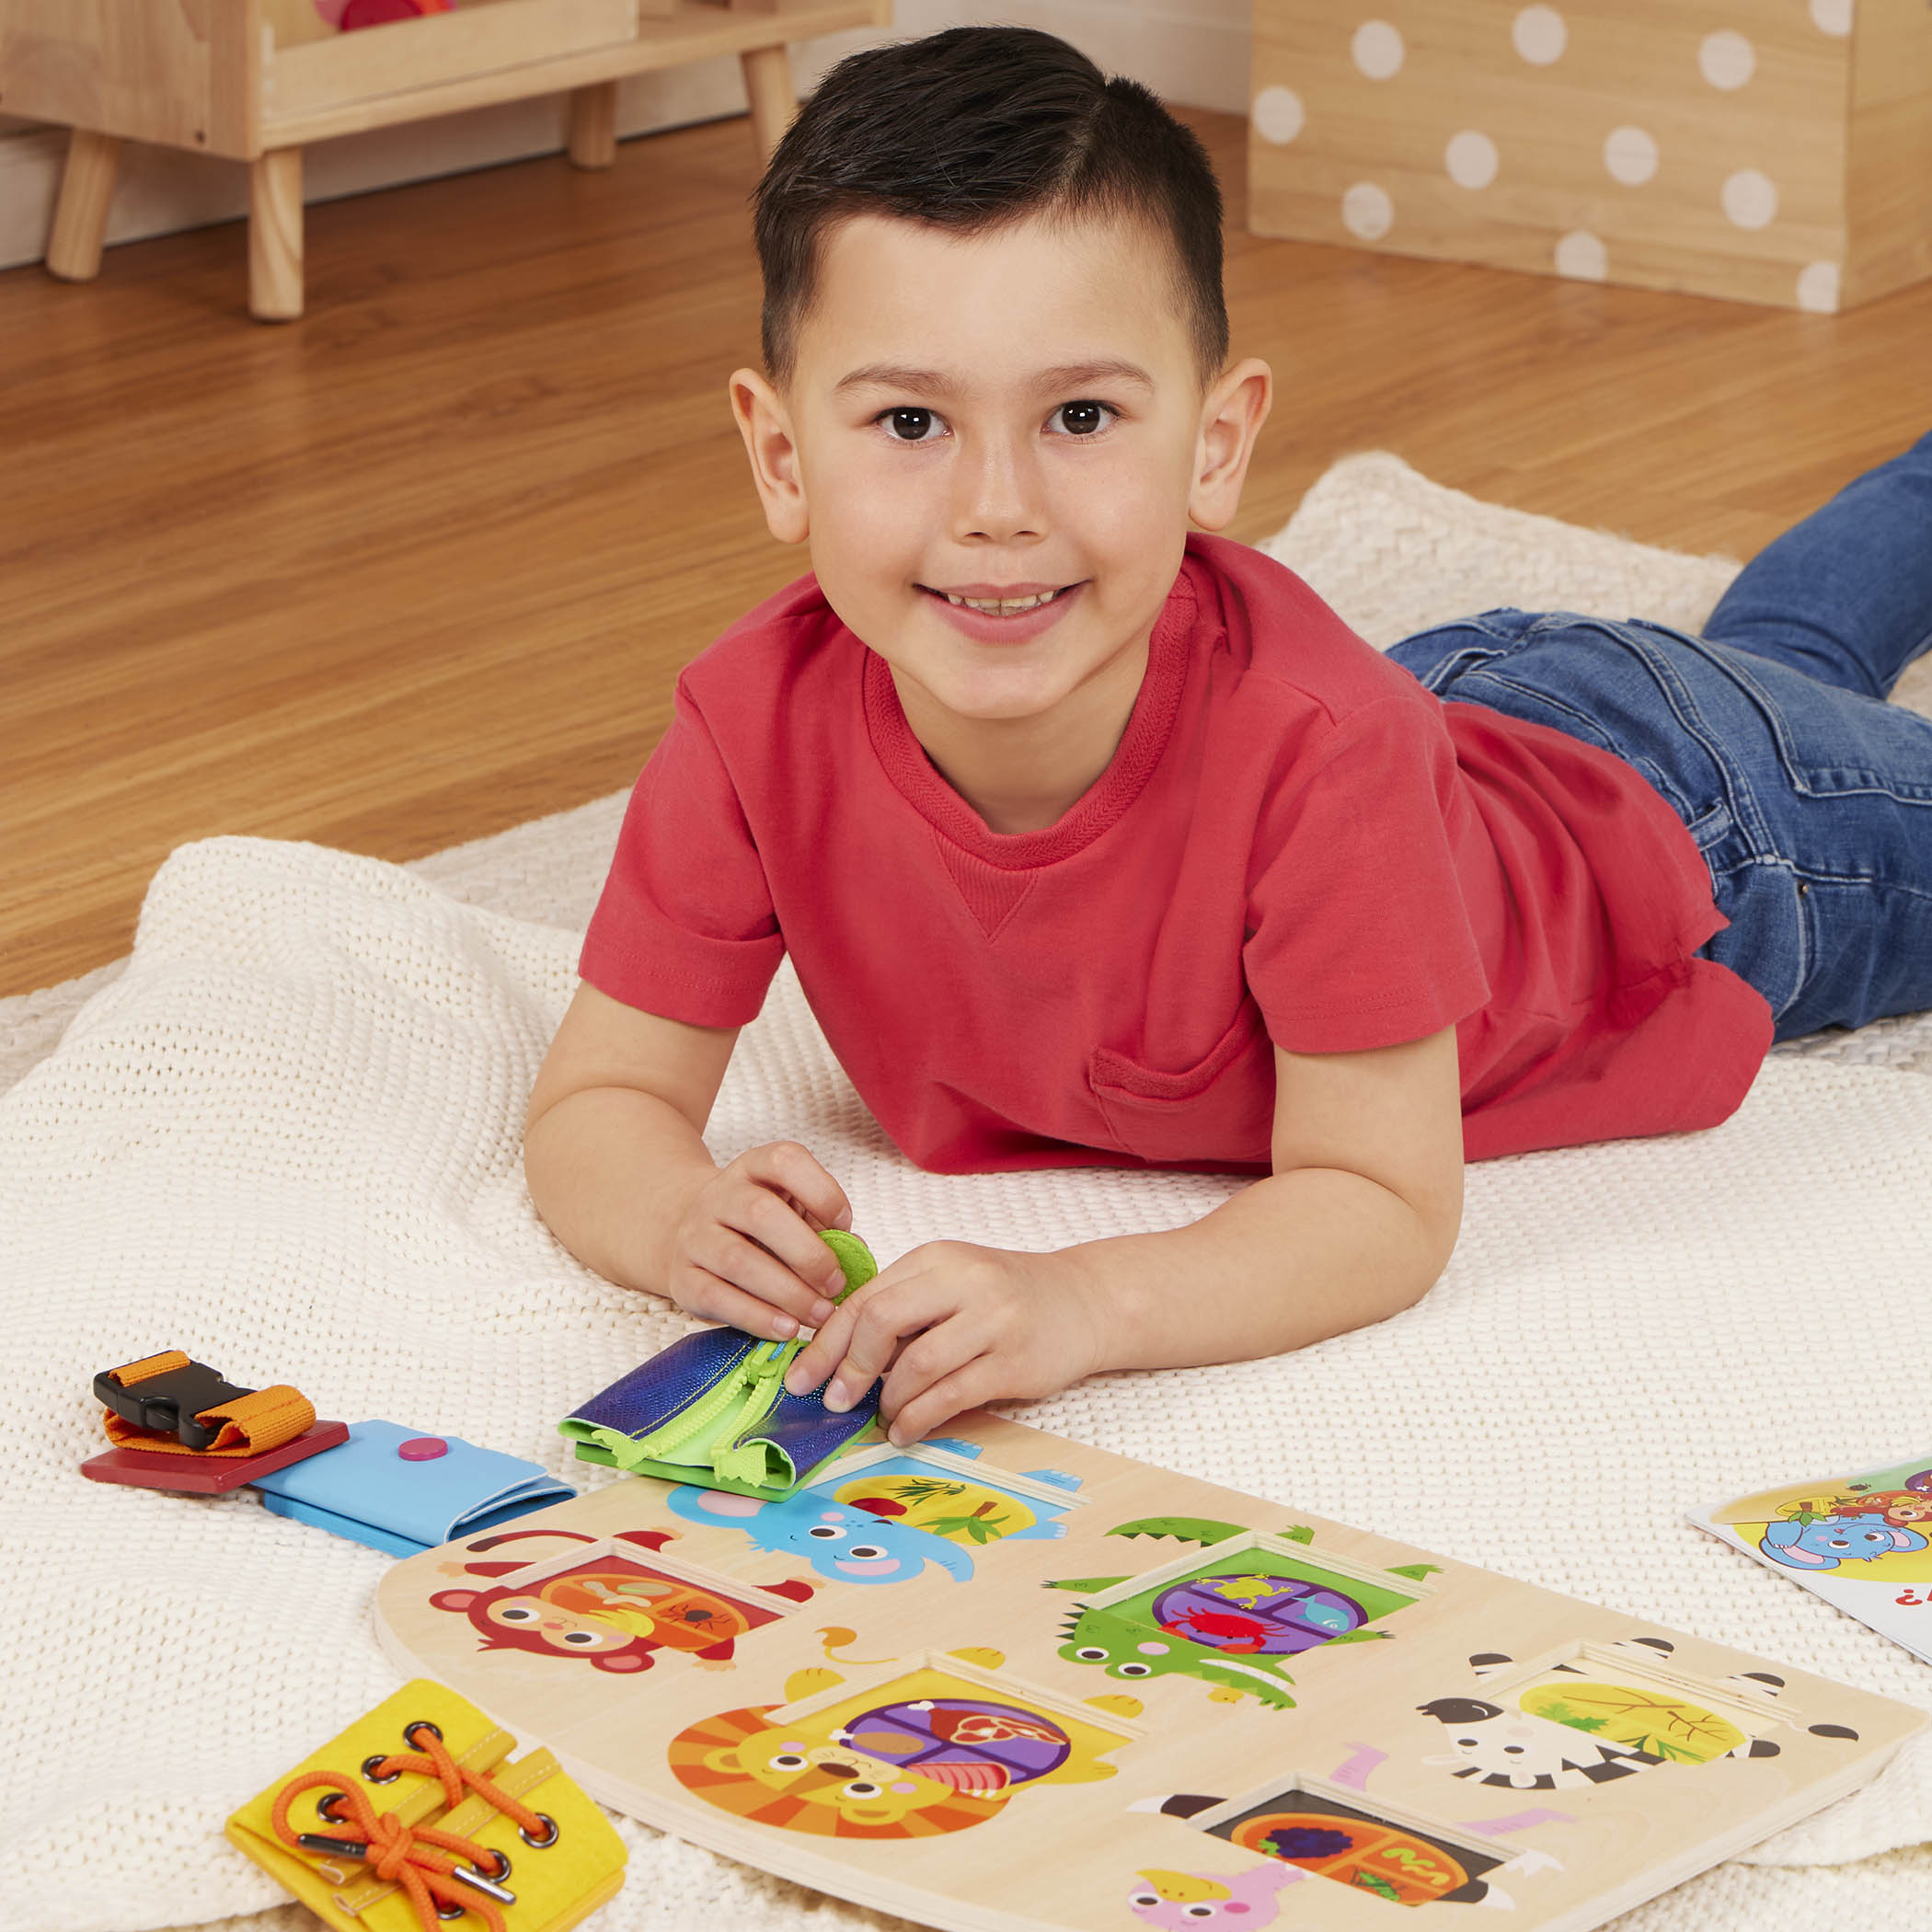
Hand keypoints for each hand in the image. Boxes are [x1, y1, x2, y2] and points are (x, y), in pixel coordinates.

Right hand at [664, 1141, 852, 1339]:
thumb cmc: (759, 1227)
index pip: (785, 1161)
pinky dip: (758, 1317)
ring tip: (820, 1314)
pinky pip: (717, 1298)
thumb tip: (858, 1255)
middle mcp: (720, 1195)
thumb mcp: (790, 1211)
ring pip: (738, 1260)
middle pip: (761, 1213)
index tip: (844, 1226)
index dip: (822, 1193)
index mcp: (754, 1167)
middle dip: (807, 1254)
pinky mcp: (682, 1278)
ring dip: (788, 1293)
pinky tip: (788, 1328)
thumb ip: (824, 1227)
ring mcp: (696, 1235)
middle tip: (836, 1285)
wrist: (689, 1234)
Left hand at [783, 1241, 1106, 1444]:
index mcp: (937, 1259)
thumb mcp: (953, 1282)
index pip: (865, 1297)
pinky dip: (919, 1418)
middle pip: (882, 1320)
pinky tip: (906, 1430)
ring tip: (882, 1417)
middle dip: (849, 1367)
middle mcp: (964, 1282)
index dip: (826, 1341)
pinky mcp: (1015, 1362)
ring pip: (917, 1364)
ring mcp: (993, 1321)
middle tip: (836, 1400)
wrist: (1085, 1300)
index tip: (802, 1377)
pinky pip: (952, 1395)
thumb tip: (839, 1358)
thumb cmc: (1008, 1296)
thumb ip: (904, 1308)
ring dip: (888, 1400)